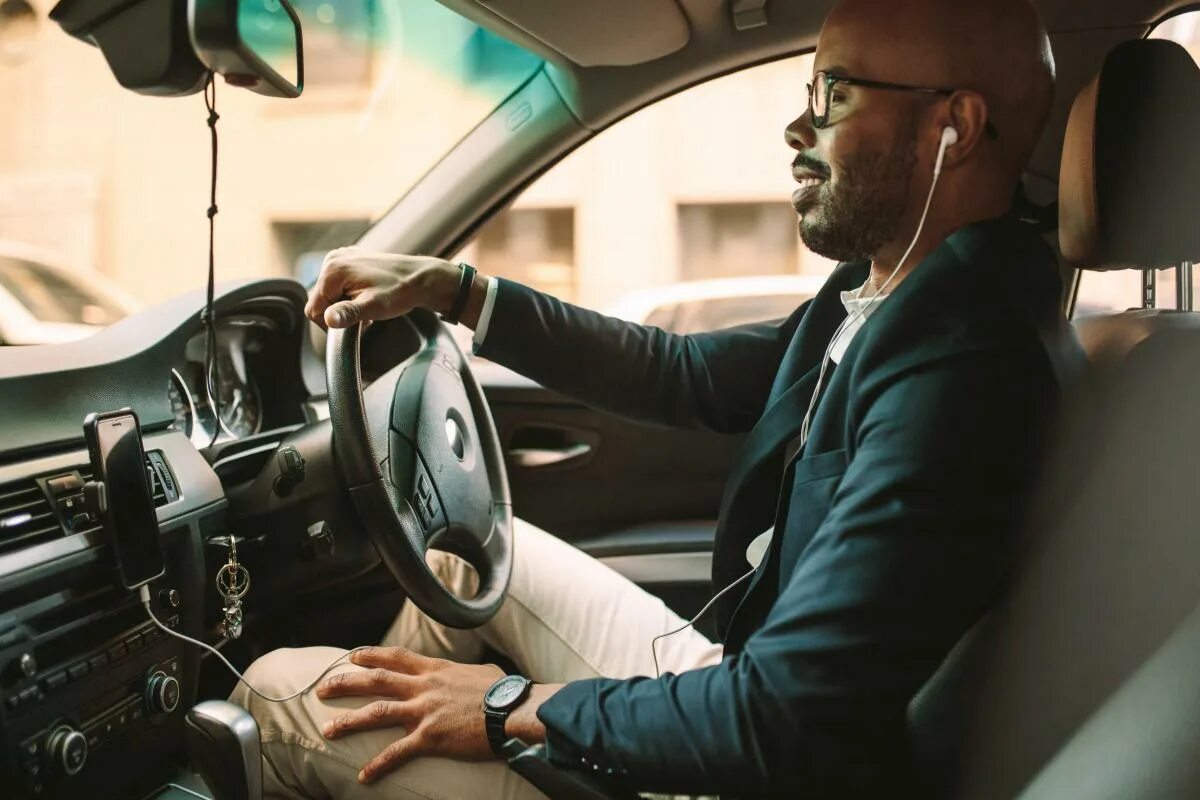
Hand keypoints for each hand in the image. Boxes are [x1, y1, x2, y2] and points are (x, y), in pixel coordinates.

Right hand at [304, 246, 459, 329]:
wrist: (421, 278)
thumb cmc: (400, 291)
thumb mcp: (373, 307)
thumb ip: (348, 313)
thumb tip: (328, 319)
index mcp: (333, 270)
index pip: (314, 309)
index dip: (332, 323)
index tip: (353, 324)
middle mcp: (333, 259)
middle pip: (322, 301)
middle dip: (341, 313)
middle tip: (365, 315)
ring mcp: (341, 257)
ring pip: (331, 294)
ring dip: (346, 305)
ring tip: (368, 305)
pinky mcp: (349, 259)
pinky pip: (339, 284)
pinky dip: (350, 294)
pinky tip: (367, 295)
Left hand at [316, 647, 504, 783]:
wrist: (513, 710)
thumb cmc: (503, 691)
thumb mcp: (480, 672)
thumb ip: (463, 673)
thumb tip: (466, 676)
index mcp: (435, 669)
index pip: (395, 657)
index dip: (371, 655)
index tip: (351, 657)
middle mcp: (424, 686)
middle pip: (376, 680)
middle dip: (346, 684)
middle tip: (323, 689)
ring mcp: (425, 710)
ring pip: (377, 713)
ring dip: (350, 721)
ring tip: (328, 730)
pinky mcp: (430, 737)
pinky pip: (398, 752)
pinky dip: (378, 765)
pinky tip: (364, 776)